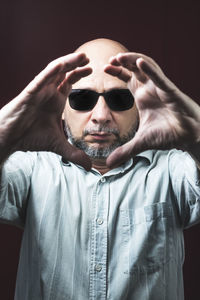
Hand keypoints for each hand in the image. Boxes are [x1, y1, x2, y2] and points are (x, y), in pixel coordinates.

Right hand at [0, 53, 91, 169]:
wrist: (11, 139)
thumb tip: (90, 166)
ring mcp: (39, 91)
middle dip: (77, 64)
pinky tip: (62, 64)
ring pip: (54, 72)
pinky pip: (41, 79)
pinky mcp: (29, 94)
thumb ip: (74, 154)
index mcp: (55, 101)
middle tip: (89, 58)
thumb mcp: (58, 146)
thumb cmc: (31, 138)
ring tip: (82, 56)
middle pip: (64, 73)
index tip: (93, 71)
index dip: (80, 75)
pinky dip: (51, 71)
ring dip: (68, 63)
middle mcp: (48, 93)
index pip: (69, 83)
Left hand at [104, 52, 199, 167]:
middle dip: (122, 63)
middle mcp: (151, 89)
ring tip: (118, 57)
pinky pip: (159, 77)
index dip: (117, 72)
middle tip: (109, 60)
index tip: (104, 69)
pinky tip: (139, 62)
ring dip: (133, 61)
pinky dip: (149, 69)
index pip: (127, 79)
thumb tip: (109, 163)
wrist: (189, 137)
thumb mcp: (141, 143)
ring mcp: (161, 89)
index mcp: (143, 97)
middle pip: (135, 69)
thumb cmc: (168, 135)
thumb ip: (125, 151)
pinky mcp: (171, 92)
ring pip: (147, 68)